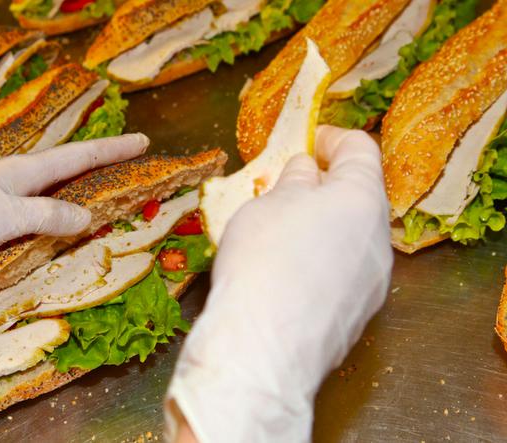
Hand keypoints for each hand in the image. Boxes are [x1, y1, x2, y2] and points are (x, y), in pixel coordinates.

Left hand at [0, 134, 148, 272]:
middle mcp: (20, 177)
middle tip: (134, 160)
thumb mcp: (5, 218)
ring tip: (107, 185)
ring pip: (56, 186)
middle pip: (72, 166)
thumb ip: (47, 217)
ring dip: (83, 184)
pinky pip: (40, 206)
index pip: (80, 156)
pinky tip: (61, 217)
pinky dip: (60, 207)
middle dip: (104, 162)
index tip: (143, 141)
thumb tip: (88, 217)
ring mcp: (6, 192)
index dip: (113, 150)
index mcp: (27, 171)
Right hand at [166, 126, 392, 441]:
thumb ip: (294, 180)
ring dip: (322, 227)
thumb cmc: (263, 259)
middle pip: (358, 198)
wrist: (263, 347)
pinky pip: (342, 275)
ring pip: (351, 239)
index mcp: (362, 199)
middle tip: (286, 187)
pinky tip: (286, 275)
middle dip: (325, 187)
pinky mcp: (356, 316)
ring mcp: (372, 282)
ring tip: (280, 233)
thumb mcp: (269, 203)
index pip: (361, 150)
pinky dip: (320, 263)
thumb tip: (307, 172)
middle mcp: (379, 239)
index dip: (333, 138)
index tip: (308, 139)